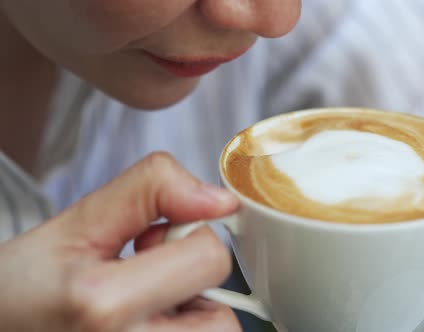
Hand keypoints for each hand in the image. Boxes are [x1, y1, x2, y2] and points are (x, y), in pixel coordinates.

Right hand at [0, 152, 240, 331]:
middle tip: (145, 280)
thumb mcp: (78, 223)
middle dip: (194, 285)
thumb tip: (219, 200)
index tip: (154, 240)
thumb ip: (150, 192)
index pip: (212, 260)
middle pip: (224, 316)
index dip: (191, 237)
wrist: (2, 328)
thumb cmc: (27, 286)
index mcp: (106, 304)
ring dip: (193, 317)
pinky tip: (143, 325)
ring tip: (141, 307)